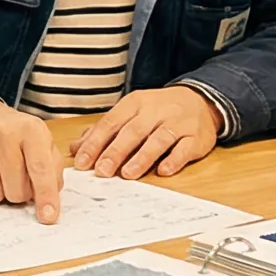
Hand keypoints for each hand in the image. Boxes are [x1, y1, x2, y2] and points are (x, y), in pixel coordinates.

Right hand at [0, 98, 66, 223]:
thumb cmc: (16, 136)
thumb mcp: (42, 144)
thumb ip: (52, 172)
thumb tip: (47, 204)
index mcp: (30, 129)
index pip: (40, 169)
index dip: (46, 196)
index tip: (48, 217)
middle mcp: (2, 131)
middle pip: (15, 191)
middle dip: (18, 194)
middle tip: (15, 177)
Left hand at [71, 87, 221, 179]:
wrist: (200, 101)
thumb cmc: (158, 111)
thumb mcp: (130, 113)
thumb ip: (104, 130)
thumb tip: (75, 148)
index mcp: (135, 103)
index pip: (111, 122)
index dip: (95, 142)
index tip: (82, 161)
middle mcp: (156, 111)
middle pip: (133, 131)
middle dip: (115, 152)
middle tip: (101, 171)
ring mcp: (178, 123)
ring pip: (158, 140)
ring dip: (142, 157)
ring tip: (127, 174)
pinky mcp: (195, 137)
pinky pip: (185, 149)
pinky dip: (174, 160)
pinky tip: (163, 171)